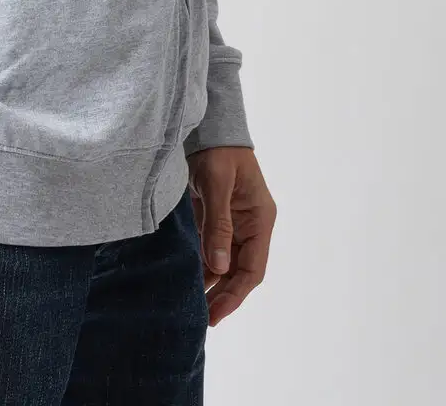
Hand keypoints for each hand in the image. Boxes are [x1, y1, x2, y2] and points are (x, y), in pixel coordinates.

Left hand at [187, 145, 275, 324]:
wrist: (207, 127)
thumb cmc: (219, 151)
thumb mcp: (217, 185)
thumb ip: (218, 225)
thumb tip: (218, 268)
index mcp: (260, 220)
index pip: (253, 268)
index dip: (236, 294)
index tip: (217, 313)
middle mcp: (250, 226)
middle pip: (239, 271)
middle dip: (222, 295)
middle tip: (201, 319)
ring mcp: (233, 224)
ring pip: (223, 264)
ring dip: (210, 284)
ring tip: (191, 306)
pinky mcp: (215, 219)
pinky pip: (209, 249)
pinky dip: (200, 266)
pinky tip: (185, 280)